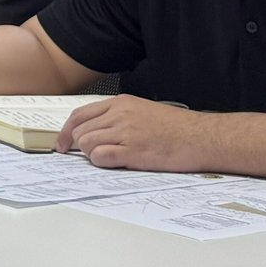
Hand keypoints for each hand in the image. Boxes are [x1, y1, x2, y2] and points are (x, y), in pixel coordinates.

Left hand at [54, 96, 209, 172]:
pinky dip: (100, 162)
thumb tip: (96, 132)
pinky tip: (114, 163)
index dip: (66, 131)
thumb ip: (118, 118)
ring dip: (91, 155)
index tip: (62, 144)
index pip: (80, 115)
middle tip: (92, 156)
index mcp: (121, 103)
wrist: (204, 137)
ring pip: (86, 144)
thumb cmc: (179, 128)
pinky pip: (101, 157)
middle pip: (80, 131)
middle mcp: (120, 115)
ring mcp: (126, 132)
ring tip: (111, 158)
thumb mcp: (143, 111)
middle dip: (80, 147)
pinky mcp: (134, 151)